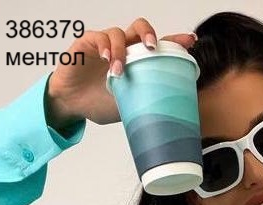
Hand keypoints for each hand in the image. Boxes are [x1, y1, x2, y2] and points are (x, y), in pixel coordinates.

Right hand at [47, 18, 196, 125]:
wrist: (72, 106)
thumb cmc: (99, 103)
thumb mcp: (128, 106)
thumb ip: (144, 102)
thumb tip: (172, 119)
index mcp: (136, 61)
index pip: (158, 47)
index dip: (174, 41)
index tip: (190, 41)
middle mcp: (123, 48)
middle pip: (139, 28)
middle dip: (149, 34)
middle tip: (152, 47)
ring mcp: (105, 44)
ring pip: (118, 32)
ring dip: (121, 51)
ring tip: (119, 72)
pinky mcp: (86, 43)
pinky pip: (98, 37)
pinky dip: (104, 46)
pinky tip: (106, 59)